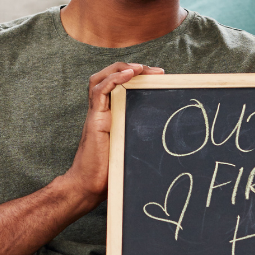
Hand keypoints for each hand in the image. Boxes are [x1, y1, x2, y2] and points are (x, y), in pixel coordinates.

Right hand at [65, 62, 164, 199]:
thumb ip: (139, 136)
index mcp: (110, 114)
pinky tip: (128, 74)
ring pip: (100, 78)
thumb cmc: (109, 172)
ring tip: (139, 67)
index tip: (159, 77)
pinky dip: (114, 78)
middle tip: (155, 71)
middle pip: (109, 76)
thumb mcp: (130, 147)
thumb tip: (166, 134)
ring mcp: (96, 114)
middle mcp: (101, 111)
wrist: (89, 187)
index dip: (136, 76)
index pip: (119, 84)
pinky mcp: (95, 120)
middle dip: (132, 68)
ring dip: (121, 68)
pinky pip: (99, 91)